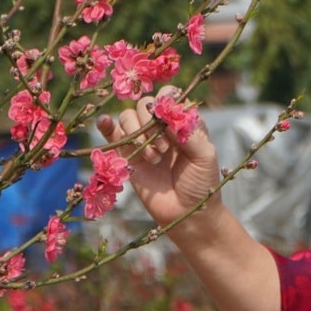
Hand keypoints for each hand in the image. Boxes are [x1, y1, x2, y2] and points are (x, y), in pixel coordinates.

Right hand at [96, 98, 221, 231]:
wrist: (187, 214)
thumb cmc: (202, 184)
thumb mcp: (205, 155)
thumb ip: (189, 132)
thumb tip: (166, 114)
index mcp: (182, 122)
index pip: (169, 97)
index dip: (165, 103)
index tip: (167, 121)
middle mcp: (161, 127)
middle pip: (144, 104)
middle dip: (150, 123)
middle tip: (163, 149)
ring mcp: (142, 140)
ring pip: (127, 117)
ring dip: (136, 132)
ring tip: (153, 158)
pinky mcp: (127, 155)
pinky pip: (112, 134)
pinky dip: (106, 125)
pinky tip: (105, 123)